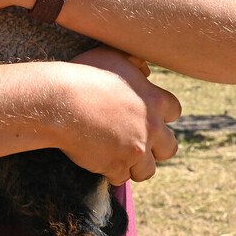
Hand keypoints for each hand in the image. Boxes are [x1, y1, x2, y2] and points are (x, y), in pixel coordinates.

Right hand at [55, 47, 180, 184]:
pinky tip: (98, 161)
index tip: (147, 115)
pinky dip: (109, 172)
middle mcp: (151, 127)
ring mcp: (135, 149)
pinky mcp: (116, 166)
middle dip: (156, 147)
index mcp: (153, 100)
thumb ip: (134, 63)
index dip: (161, 114)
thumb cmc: (83, 74)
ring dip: (134, 165)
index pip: (174, 111)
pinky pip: (119, 178)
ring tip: (117, 157)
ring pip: (147, 170)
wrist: (60, 101)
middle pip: (170, 148)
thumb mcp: (113, 57)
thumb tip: (145, 69)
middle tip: (137, 142)